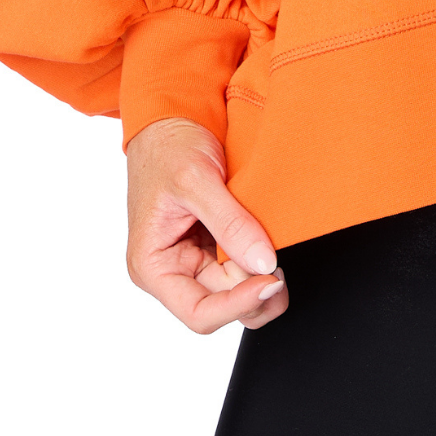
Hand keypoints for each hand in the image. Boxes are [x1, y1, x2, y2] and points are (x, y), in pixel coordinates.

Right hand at [124, 116, 287, 333]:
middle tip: (283, 262)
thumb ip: (230, 223)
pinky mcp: (214, 247)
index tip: (270, 280)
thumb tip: (263, 262)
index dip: (238, 305)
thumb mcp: (196, 180)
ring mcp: (195, 260)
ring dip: (262, 277)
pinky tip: (269, 241)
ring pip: (238, 290)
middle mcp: (173, 270)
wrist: (173, 122)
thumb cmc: (168, 148)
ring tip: (278, 249)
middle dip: (256, 289)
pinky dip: (260, 259)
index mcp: (153, 266)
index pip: (199, 312)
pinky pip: (242, 266)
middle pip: (224, 304)